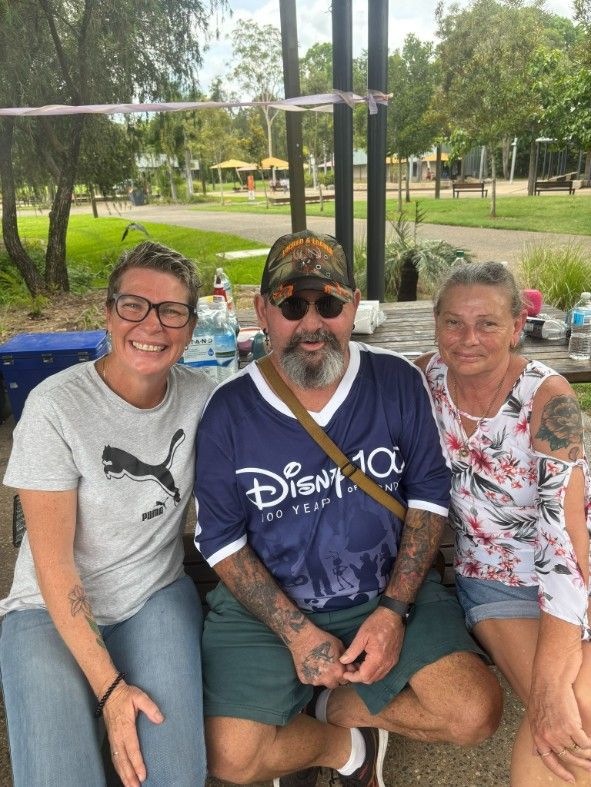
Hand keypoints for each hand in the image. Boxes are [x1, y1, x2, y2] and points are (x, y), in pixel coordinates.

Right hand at [103, 681, 163, 786]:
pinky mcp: (112, 740)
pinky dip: (118, 769)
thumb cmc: (126, 695)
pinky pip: (114, 758)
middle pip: (123, 760)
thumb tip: (160, 719)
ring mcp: (113, 739)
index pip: (132, 749)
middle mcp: (118, 737)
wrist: (109, 692)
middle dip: (130, 776)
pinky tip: (123, 776)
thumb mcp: (139, 697)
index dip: (137, 763)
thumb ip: (150, 707)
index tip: (143, 775)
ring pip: (117, 762)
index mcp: (126, 727)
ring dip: (124, 775)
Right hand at [289, 625, 349, 687]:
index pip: (345, 681)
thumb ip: (346, 658)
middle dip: (333, 678)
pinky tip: (310, 664)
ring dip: (322, 677)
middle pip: (334, 684)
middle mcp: (327, 679)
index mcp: (337, 672)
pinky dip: (311, 675)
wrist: (303, 637)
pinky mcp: (304, 680)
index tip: (339, 668)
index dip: (342, 673)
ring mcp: (314, 681)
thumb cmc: (322, 639)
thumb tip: (349, 665)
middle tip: (329, 667)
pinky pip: (310, 680)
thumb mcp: (339, 645)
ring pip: (321, 683)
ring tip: (318, 664)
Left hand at [339, 607, 404, 683]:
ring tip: (356, 664)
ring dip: (365, 674)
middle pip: (370, 679)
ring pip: (377, 677)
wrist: (393, 615)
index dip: (353, 677)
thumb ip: (352, 651)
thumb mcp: (362, 635)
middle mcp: (386, 664)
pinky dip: (373, 671)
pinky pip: (382, 672)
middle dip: (358, 676)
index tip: (344, 672)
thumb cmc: (377, 623)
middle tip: (349, 666)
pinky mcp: (394, 659)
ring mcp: (392, 662)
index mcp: (378, 658)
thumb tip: (343, 661)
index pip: (364, 676)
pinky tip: (365, 662)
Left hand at [529, 667, 590, 781]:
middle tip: (590, 767)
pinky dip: (589, 744)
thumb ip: (537, 736)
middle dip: (581, 764)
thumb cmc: (543, 695)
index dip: (561, 772)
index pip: (548, 761)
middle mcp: (547, 737)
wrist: (550, 680)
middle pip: (567, 758)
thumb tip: (536, 754)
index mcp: (537, 736)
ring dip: (587, 754)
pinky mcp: (571, 726)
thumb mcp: (534, 717)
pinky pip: (584, 742)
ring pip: (578, 751)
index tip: (571, 779)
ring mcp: (559, 732)